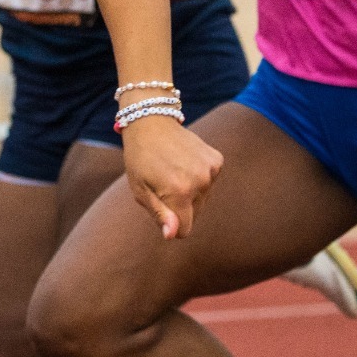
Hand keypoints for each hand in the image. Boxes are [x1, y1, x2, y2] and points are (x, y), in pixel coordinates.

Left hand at [119, 117, 222, 238]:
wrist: (151, 122)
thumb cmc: (140, 159)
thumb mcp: (140, 189)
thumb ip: (159, 214)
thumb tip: (173, 235)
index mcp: (179, 192)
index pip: (185, 230)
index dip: (171, 224)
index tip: (161, 208)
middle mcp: (200, 182)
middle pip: (195, 214)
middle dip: (180, 207)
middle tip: (163, 183)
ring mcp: (211, 170)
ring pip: (203, 199)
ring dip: (190, 192)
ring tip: (173, 171)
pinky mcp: (217, 160)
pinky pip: (209, 182)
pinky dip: (199, 177)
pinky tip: (184, 162)